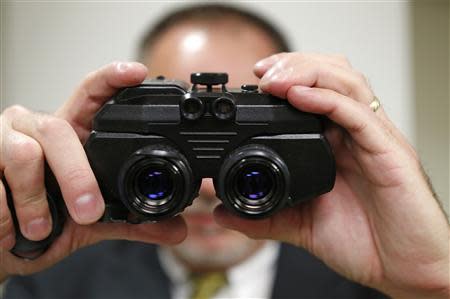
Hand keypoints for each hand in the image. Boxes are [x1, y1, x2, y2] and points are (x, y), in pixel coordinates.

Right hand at [0, 62, 185, 280]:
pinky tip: (11, 231)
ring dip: (36, 202)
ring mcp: (0, 139)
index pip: (89, 94)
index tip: (138, 72)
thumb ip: (129, 222)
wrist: (1, 244)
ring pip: (22, 155)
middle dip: (76, 174)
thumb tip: (177, 230)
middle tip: (88, 212)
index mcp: (68, 134)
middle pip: (58, 130)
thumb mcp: (88, 222)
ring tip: (41, 228)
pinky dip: (5, 217)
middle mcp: (33, 127)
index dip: (111, 79)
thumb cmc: (44, 221)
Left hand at [214, 53, 448, 298]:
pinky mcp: (389, 152)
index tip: (253, 80)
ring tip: (274, 79)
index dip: (285, 78)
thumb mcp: (303, 226)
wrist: (405, 269)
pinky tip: (300, 96)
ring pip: (346, 83)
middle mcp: (355, 135)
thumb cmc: (365, 243)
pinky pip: (359, 115)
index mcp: (336, 145)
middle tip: (261, 72)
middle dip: (294, 65)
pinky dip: (328, 100)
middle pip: (331, 75)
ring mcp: (373, 140)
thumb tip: (224, 213)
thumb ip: (265, 217)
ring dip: (308, 72)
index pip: (314, 92)